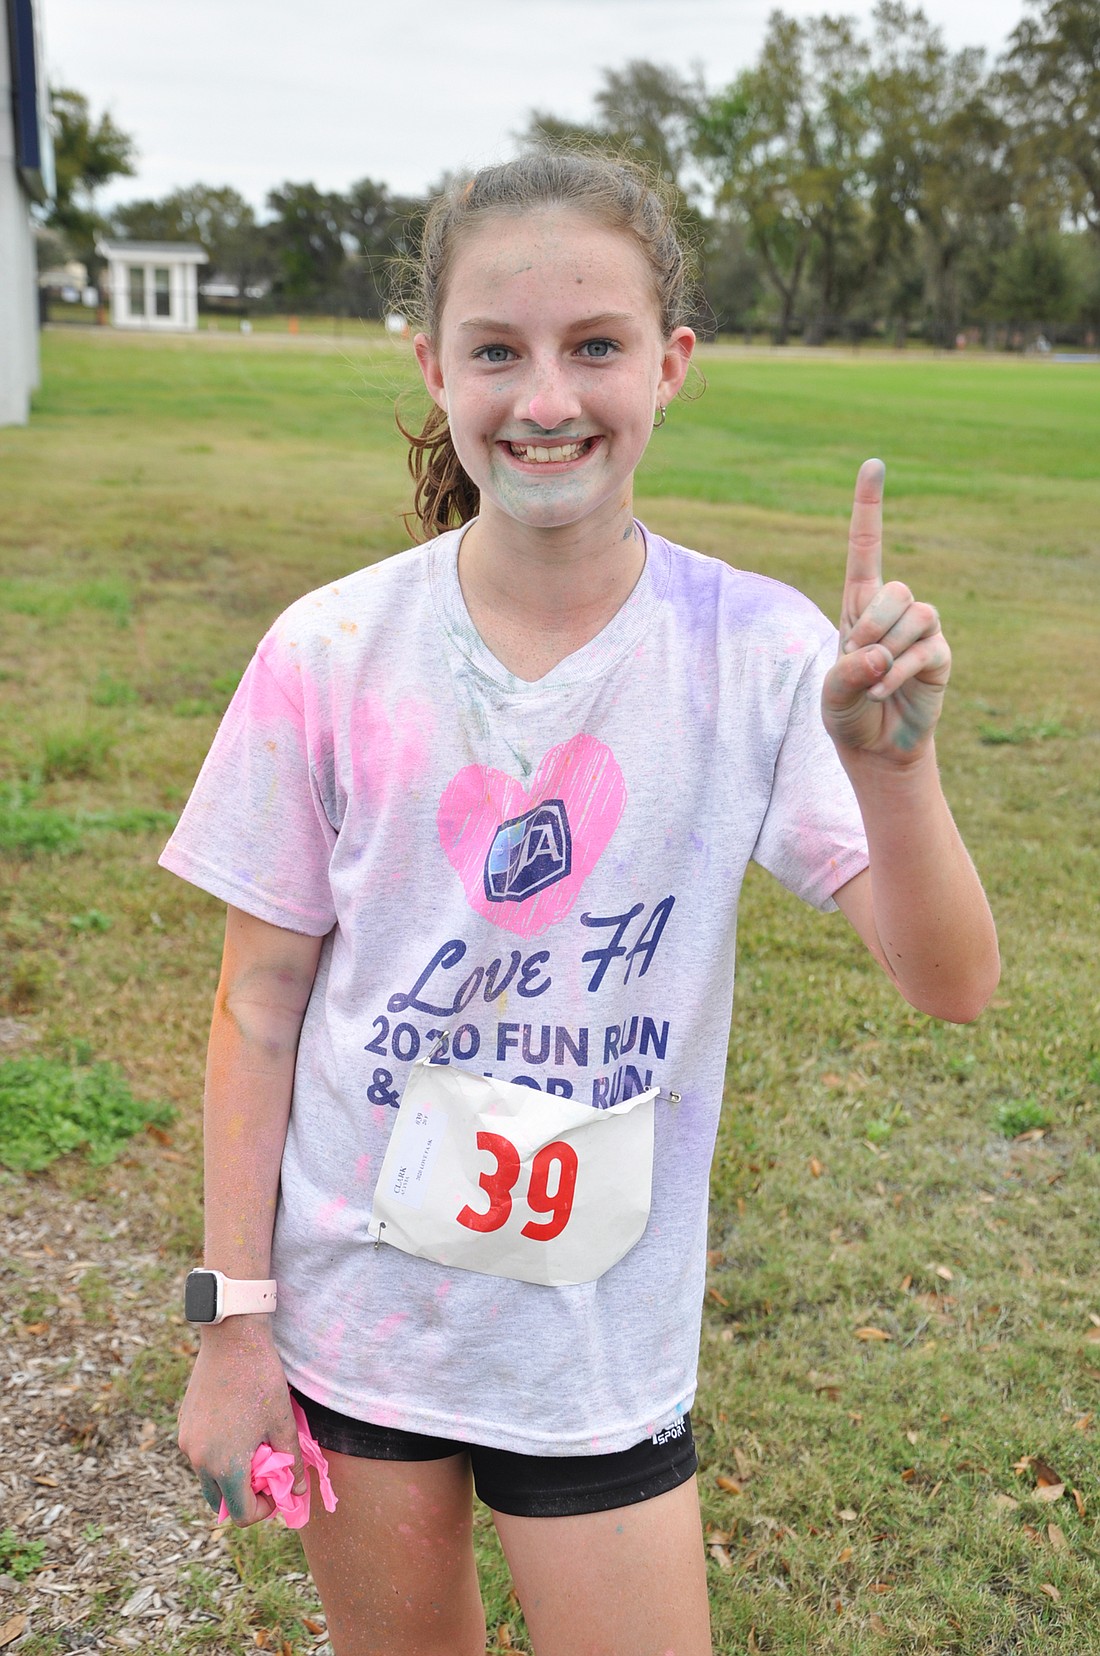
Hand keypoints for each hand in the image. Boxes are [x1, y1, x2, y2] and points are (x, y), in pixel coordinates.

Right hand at [178, 1317, 304, 1526]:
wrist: (232, 1339)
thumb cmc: (261, 1380)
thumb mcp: (283, 1422)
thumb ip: (291, 1461)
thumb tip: (298, 1490)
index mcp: (225, 1465)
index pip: (240, 1514)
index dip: (263, 1509)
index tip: (277, 1489)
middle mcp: (199, 1459)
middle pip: (220, 1500)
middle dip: (244, 1494)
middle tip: (265, 1470)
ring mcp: (187, 1442)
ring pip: (208, 1477)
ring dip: (229, 1473)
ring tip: (252, 1444)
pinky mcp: (183, 1424)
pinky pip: (199, 1453)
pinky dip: (216, 1454)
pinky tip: (236, 1427)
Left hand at [821, 459, 950, 762]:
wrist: (872, 745)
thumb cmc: (847, 710)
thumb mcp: (831, 690)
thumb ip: (846, 671)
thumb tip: (880, 655)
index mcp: (859, 604)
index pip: (865, 547)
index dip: (868, 507)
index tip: (873, 465)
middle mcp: (892, 610)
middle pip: (895, 588)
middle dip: (873, 624)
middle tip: (860, 657)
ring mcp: (920, 631)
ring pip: (915, 614)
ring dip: (887, 651)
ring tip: (873, 680)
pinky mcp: (939, 655)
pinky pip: (925, 649)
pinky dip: (898, 672)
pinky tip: (883, 690)